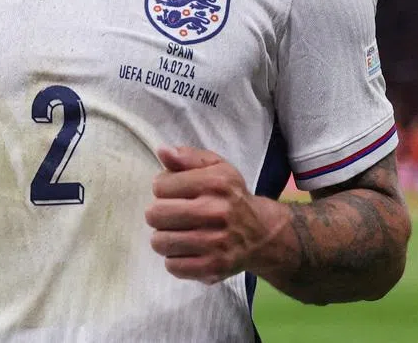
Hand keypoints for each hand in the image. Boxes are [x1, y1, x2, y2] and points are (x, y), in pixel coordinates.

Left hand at [145, 146, 289, 284]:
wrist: (261, 234)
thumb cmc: (231, 195)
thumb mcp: (216, 166)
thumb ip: (187, 157)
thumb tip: (161, 150)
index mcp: (215, 182)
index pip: (161, 186)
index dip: (162, 188)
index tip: (172, 192)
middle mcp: (216, 212)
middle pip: (156, 215)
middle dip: (157, 213)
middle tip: (170, 213)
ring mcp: (214, 243)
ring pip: (161, 242)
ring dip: (163, 237)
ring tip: (176, 231)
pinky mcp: (213, 268)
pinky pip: (172, 266)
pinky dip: (174, 258)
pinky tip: (185, 249)